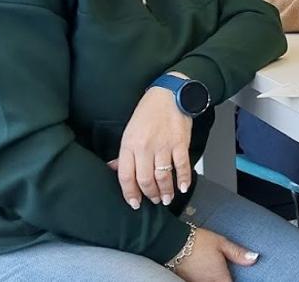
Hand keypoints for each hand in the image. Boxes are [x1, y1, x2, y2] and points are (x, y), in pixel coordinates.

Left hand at [115, 74, 192, 208]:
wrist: (169, 94)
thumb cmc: (148, 112)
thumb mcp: (129, 131)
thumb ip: (124, 153)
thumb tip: (115, 170)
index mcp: (129, 145)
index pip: (126, 176)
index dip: (130, 193)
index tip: (135, 203)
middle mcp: (145, 147)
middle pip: (145, 180)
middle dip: (149, 195)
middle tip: (153, 201)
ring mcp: (164, 146)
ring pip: (163, 176)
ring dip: (165, 191)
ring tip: (166, 199)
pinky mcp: (180, 143)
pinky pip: (182, 165)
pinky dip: (183, 179)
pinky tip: (183, 187)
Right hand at [172, 228, 258, 281]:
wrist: (172, 242)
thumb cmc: (198, 241)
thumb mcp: (221, 243)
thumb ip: (238, 253)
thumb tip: (254, 259)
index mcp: (218, 276)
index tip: (237, 279)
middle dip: (225, 281)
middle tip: (227, 276)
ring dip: (216, 281)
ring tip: (217, 275)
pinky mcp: (186, 281)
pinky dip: (205, 280)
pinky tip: (206, 275)